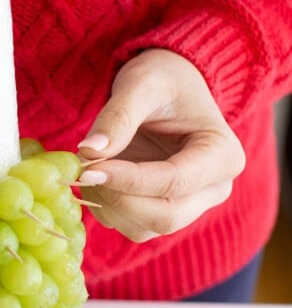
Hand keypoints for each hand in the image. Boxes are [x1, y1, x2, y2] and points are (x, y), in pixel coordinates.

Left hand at [76, 49, 245, 241]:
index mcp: (223, 156)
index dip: (129, 180)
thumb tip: (89, 152)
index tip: (89, 168)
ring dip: (108, 205)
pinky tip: (98, 176)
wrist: (168, 88)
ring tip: (90, 167)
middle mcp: (214, 189)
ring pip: (145, 228)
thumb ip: (117, 116)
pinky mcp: (164, 212)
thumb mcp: (141, 84)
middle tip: (84, 172)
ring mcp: (191, 205)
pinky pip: (132, 225)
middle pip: (166, 216)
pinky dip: (107, 208)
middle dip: (118, 199)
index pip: (174, 182)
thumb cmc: (163, 79)